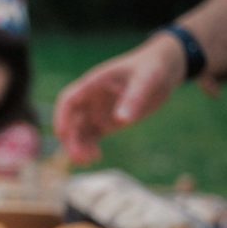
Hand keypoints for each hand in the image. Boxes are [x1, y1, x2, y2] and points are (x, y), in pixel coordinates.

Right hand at [52, 32, 186, 164]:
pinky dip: (89, 148)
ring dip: (79, 146)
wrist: (164, 70)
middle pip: (71, 121)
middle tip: (80, 157)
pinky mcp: (107, 122)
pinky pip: (91, 137)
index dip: (61, 116)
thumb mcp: (147, 79)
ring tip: (90, 160)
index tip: (62, 134)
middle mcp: (90, 98)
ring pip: (79, 132)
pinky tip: (96, 157)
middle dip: (71, 139)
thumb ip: (134, 98)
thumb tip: (122, 120)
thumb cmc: (153, 67)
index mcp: (94, 83)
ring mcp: (97, 111)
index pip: (69, 100)